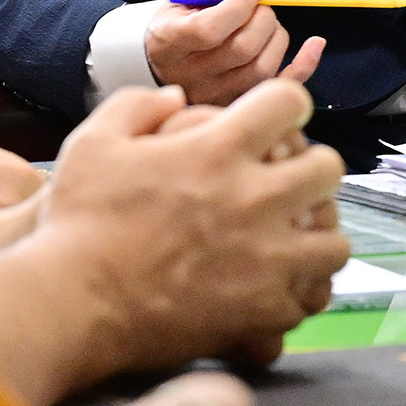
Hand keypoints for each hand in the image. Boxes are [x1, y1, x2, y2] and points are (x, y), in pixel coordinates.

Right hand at [36, 79, 347, 374]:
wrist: (71, 304)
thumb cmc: (76, 222)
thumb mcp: (93, 142)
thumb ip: (137, 106)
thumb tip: (175, 95)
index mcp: (216, 150)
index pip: (289, 102)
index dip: (287, 104)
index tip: (279, 119)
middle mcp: (252, 200)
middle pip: (328, 168)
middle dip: (313, 168)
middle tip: (292, 181)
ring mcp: (264, 258)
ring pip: (334, 241)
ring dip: (317, 236)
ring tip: (295, 240)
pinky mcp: (261, 309)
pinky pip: (307, 298)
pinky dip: (294, 292)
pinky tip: (273, 288)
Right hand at [147, 0, 325, 107]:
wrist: (173, 56)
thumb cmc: (187, 14)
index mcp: (168, 42)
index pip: (208, 30)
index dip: (237, 7)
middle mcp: (188, 76)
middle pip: (242, 49)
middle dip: (263, 18)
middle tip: (259, 7)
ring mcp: (213, 98)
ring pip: (262, 69)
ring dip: (277, 36)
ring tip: (265, 25)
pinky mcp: (239, 107)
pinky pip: (280, 89)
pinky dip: (305, 65)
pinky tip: (315, 43)